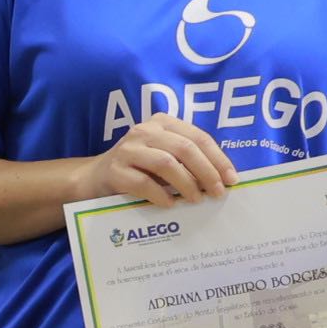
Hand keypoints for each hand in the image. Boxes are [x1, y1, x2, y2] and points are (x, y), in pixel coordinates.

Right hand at [72, 115, 234, 207]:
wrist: (94, 180)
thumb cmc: (138, 170)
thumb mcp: (163, 156)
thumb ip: (188, 161)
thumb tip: (222, 179)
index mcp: (162, 123)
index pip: (198, 137)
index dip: (218, 158)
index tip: (232, 179)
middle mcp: (144, 131)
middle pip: (185, 148)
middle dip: (207, 172)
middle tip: (218, 193)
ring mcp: (128, 149)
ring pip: (166, 163)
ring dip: (187, 184)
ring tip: (196, 199)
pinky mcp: (115, 170)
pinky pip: (143, 183)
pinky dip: (161, 195)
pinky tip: (170, 204)